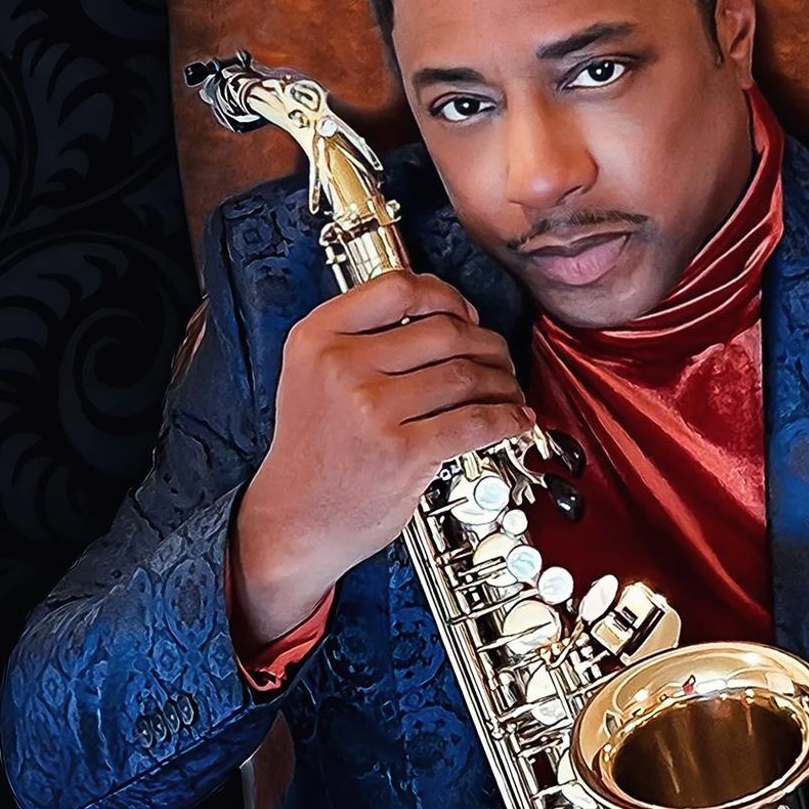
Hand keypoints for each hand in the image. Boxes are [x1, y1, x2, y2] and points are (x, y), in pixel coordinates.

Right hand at [230, 269, 531, 648]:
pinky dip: (507, 418)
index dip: (446, 297)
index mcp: (317, 338)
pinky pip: (475, 421)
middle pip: (444, 331)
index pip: (398, 288)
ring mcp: (372, 410)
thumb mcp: (313, 374)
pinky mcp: (402, 452)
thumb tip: (447, 313)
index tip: (466, 314)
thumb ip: (362, 337)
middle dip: (487, 343)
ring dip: (502, 381)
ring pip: (466, 375)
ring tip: (509, 390)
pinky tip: (515, 419)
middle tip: (500, 357)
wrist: (292, 520)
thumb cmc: (313, 450)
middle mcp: (341, 367)